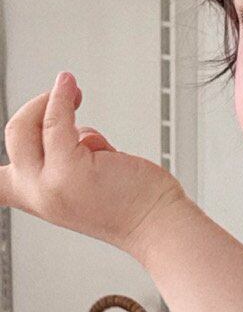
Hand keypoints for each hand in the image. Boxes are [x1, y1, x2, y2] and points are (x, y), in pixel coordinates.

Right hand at [0, 71, 189, 255]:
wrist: (158, 224)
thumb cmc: (133, 202)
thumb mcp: (84, 182)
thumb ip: (64, 157)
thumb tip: (62, 119)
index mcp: (38, 199)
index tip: (3, 153)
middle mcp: (38, 195)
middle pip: (13, 136)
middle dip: (35, 107)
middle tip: (62, 97)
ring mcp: (51, 184)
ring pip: (27, 128)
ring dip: (49, 101)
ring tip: (75, 94)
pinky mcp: (69, 172)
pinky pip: (56, 122)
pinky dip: (60, 98)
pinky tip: (70, 86)